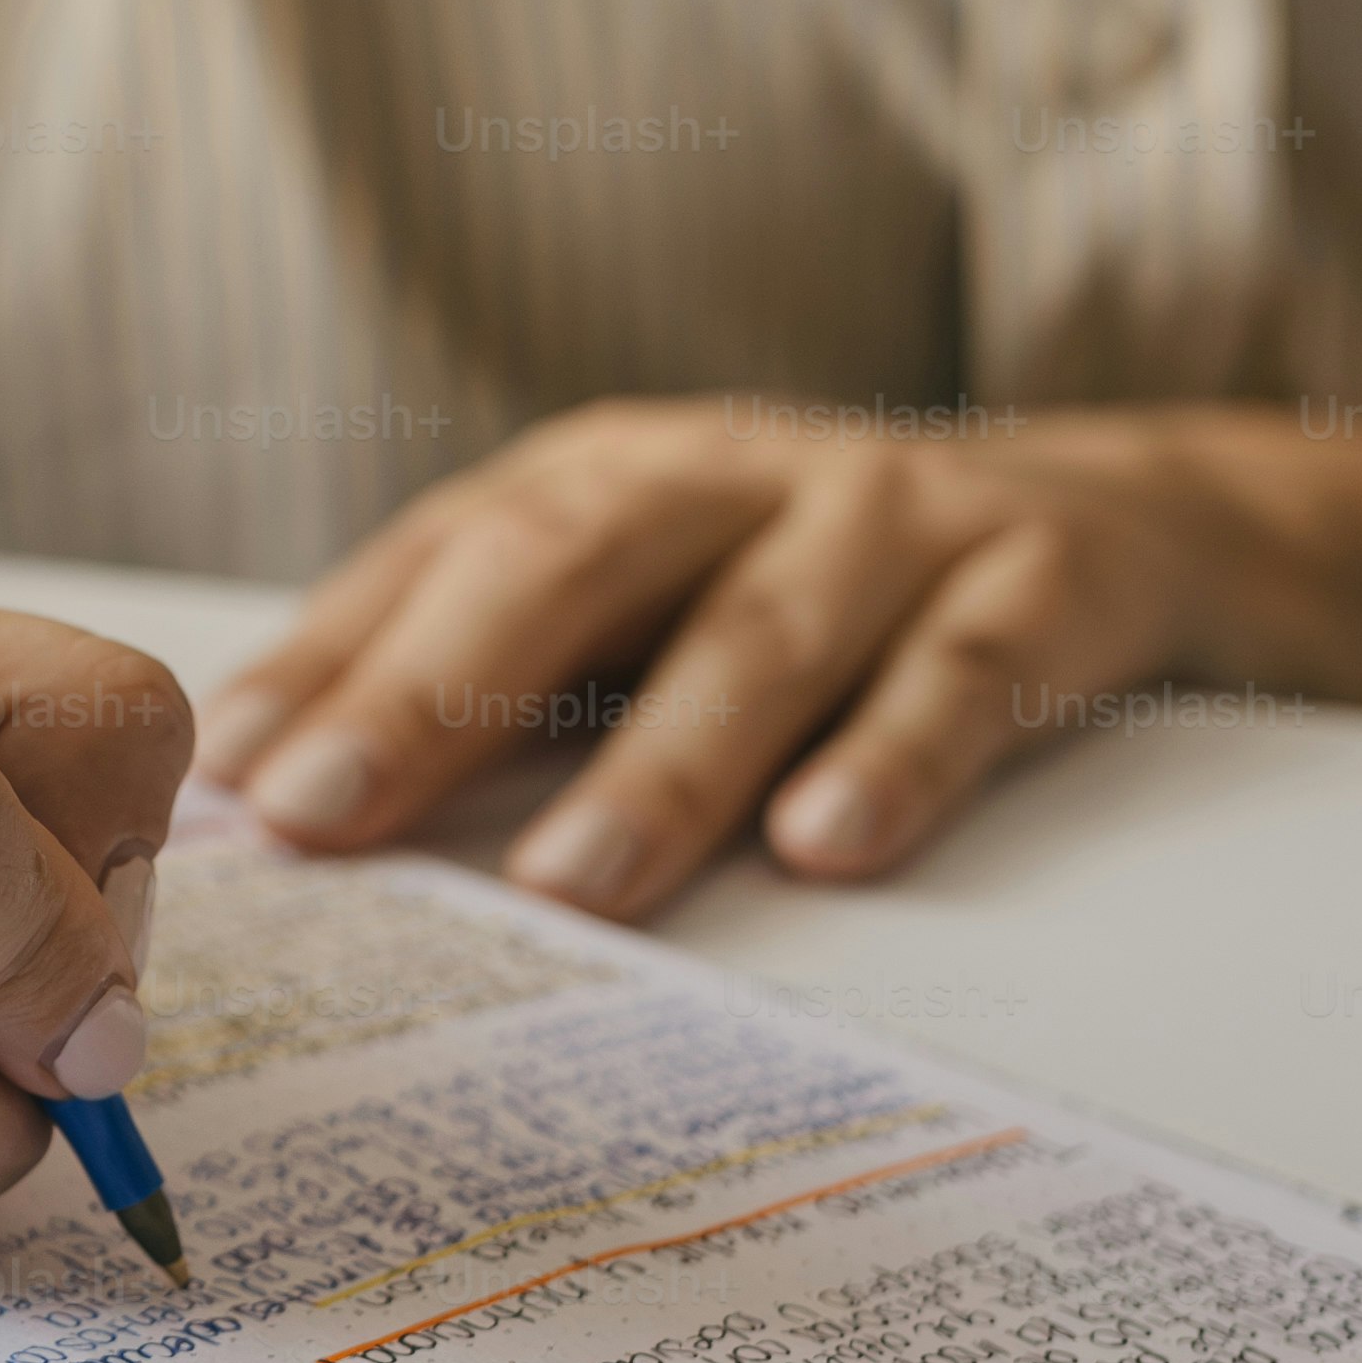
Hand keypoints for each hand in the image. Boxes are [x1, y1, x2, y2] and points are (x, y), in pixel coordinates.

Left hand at [203, 402, 1228, 916]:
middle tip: (330, 816)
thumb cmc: (824, 593)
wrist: (1133, 523)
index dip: (332, 659)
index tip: (228, 782)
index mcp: (615, 475)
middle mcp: (735, 474)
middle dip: (435, 692)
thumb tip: (279, 805)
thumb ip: (495, 684)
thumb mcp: (652, 605)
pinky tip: (827, 848)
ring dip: (658, 764)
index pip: (443, 555)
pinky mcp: (1048, 576)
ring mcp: (897, 517)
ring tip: (569, 888)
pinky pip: (964, 669)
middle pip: (566, 562)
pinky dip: (897, 754)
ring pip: (759, 633)